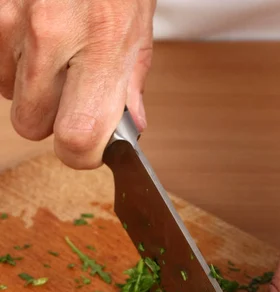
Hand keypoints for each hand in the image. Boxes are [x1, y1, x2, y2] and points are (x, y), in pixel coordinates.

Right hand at [0, 0, 154, 167]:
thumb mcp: (139, 26)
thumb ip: (131, 81)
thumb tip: (131, 126)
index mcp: (101, 47)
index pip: (77, 139)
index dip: (81, 154)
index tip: (88, 147)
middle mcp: (52, 37)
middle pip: (32, 126)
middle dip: (51, 121)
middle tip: (70, 95)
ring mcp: (14, 21)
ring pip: (11, 95)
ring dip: (32, 88)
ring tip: (56, 54)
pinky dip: (12, 62)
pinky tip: (34, 39)